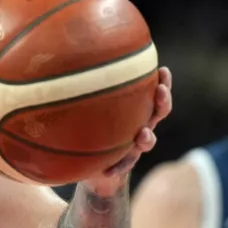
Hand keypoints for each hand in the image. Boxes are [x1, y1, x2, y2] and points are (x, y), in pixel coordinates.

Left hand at [84, 66, 172, 194]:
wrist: (89, 160)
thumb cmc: (88, 123)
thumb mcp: (87, 102)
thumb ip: (83, 84)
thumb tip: (65, 56)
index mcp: (136, 107)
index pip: (154, 91)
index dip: (163, 82)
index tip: (162, 70)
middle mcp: (140, 124)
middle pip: (159, 112)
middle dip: (163, 101)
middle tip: (159, 91)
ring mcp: (135, 144)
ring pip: (148, 140)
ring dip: (148, 137)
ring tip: (142, 135)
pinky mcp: (124, 162)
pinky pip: (124, 166)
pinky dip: (118, 167)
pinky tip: (108, 171)